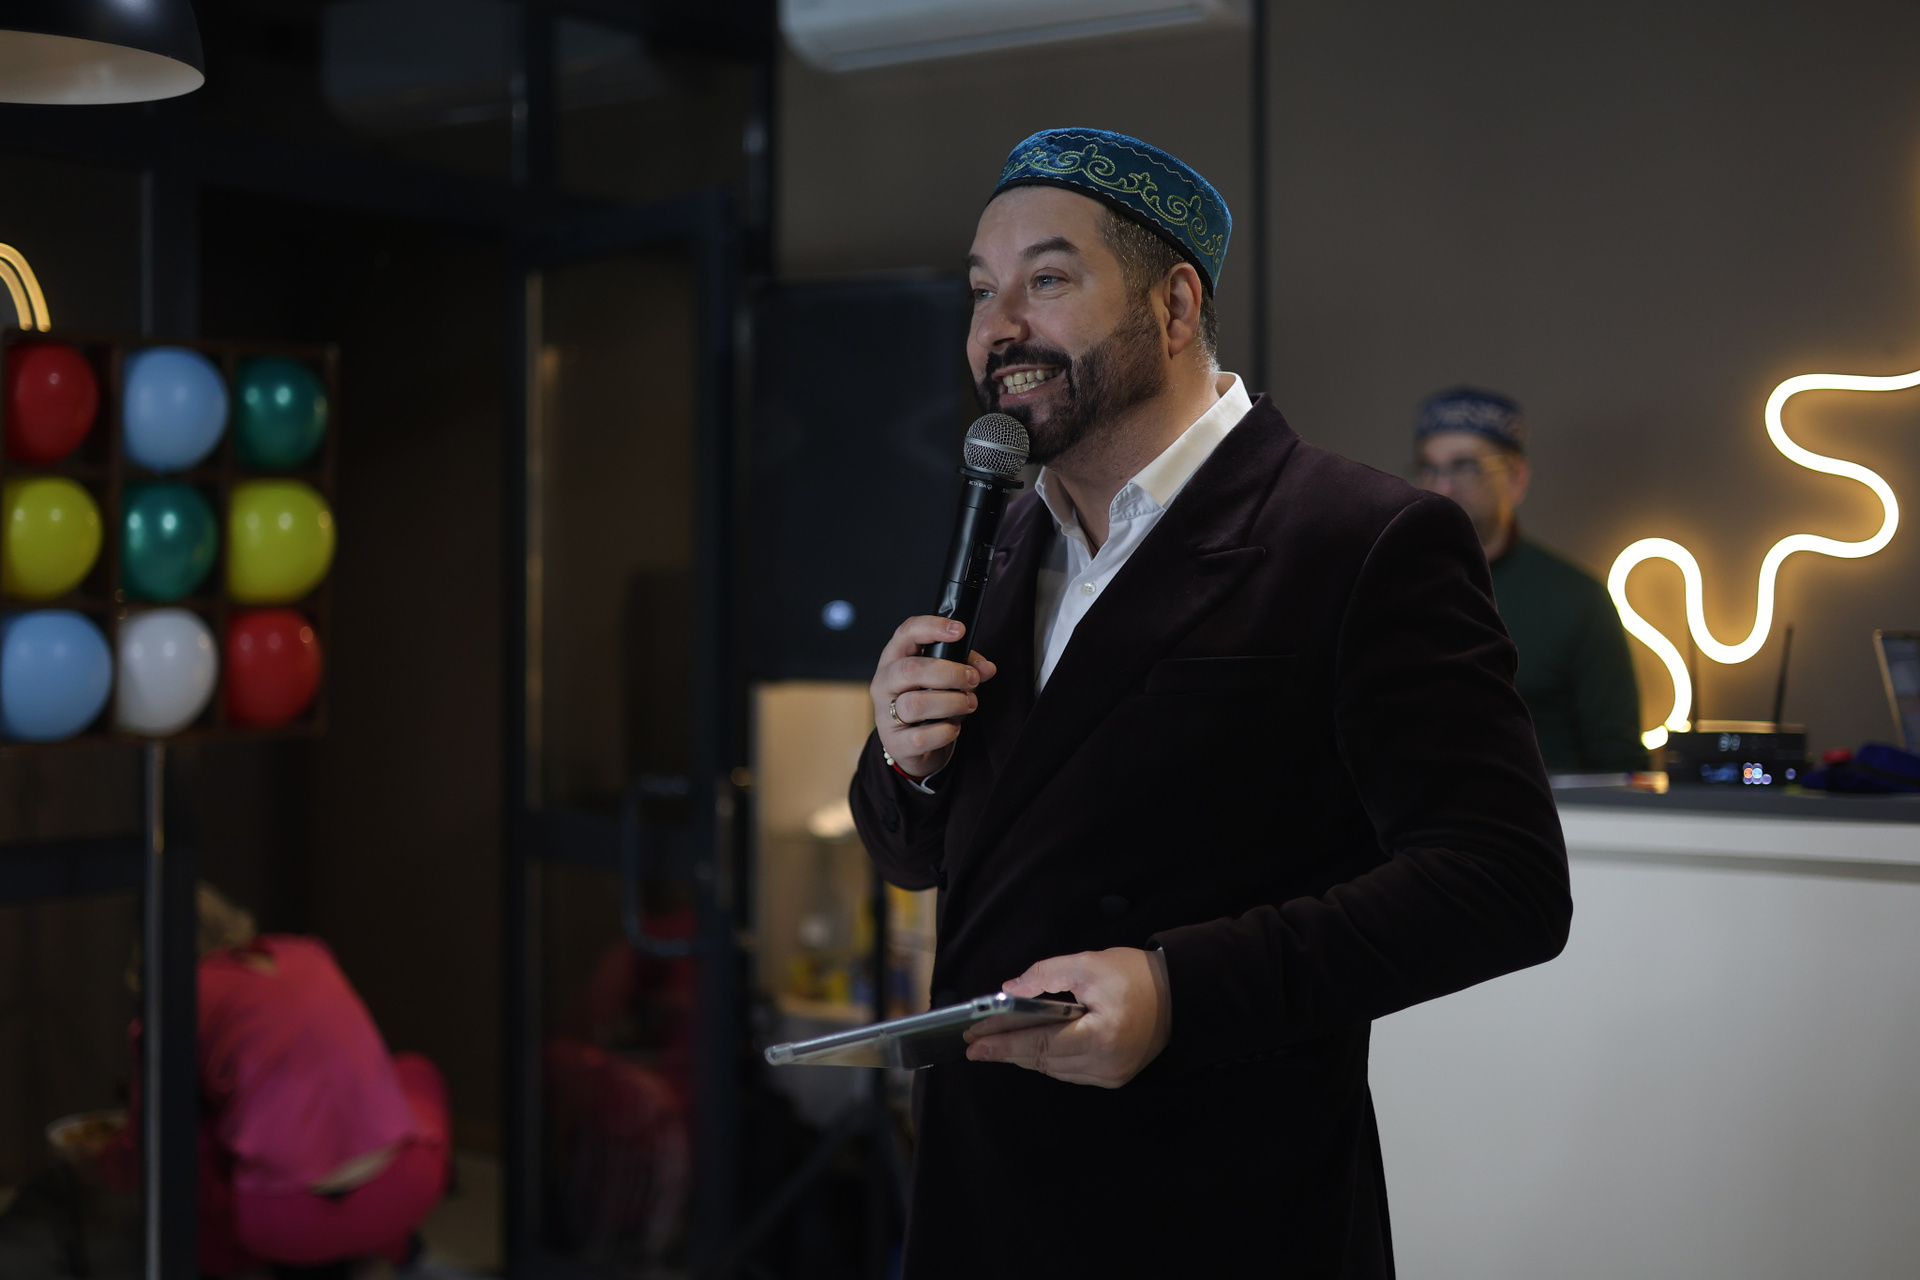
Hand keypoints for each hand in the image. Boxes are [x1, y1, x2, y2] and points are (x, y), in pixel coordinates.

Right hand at [870, 616, 996, 776]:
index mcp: (895, 658)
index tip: (959, 630)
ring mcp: (885, 714)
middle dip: (949, 673)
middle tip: (972, 679)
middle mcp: (884, 682)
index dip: (932, 627)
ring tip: (969, 704)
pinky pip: (921, 737)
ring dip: (951, 702)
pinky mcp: (895, 742)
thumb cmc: (930, 701)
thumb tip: (987, 668)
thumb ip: (967, 667)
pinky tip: (953, 727)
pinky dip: (945, 731)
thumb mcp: (947, 679)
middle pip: (911, 669)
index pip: (906, 633)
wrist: (914, 746)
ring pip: (916, 704)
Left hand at [964, 947, 1171, 1087]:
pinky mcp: (1114, 1077)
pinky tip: (1029, 1050)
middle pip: (1044, 1061)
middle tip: (974, 1044)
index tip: (974, 1041)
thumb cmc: (1135, 976)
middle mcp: (1106, 1064)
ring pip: (1054, 1070)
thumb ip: (1046, 975)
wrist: (1178, 995)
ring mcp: (1111, 1075)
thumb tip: (1008, 991)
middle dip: (1007, 1050)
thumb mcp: (1088, 963)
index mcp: (1101, 1036)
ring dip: (1025, 1056)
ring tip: (995, 1044)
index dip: (1004, 1042)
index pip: (1041, 1043)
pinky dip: (1047, 1060)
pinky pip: (1070, 1072)